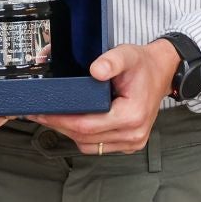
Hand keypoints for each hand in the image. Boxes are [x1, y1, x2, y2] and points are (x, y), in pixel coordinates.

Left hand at [28, 40, 179, 154]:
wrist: (161, 73)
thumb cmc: (143, 65)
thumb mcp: (127, 54)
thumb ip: (111, 61)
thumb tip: (96, 70)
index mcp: (132, 115)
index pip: (87, 125)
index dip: (61, 120)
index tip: (42, 112)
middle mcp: (134, 134)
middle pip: (85, 138)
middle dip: (59, 126)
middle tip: (38, 114)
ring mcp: (132, 142)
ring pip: (90, 146)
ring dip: (69, 134)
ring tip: (52, 118)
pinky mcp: (129, 144)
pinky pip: (99, 147)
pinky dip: (83, 138)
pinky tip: (71, 124)